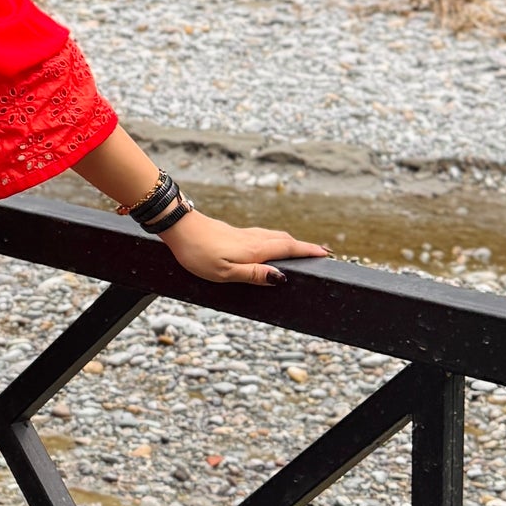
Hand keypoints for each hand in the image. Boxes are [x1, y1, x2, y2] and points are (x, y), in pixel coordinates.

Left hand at [159, 208, 327, 288]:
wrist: (178, 228)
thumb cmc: (198, 253)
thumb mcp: (224, 273)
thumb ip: (254, 275)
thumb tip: (281, 278)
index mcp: (255, 250)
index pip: (289, 248)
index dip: (308, 251)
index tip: (327, 254)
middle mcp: (253, 239)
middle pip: (285, 241)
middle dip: (304, 247)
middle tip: (320, 254)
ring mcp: (244, 234)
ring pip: (274, 237)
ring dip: (291, 243)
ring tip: (301, 251)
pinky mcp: (235, 233)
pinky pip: (264, 236)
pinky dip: (276, 241)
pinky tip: (271, 246)